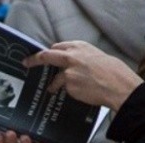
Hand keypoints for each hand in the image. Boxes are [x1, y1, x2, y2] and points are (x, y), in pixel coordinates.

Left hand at [23, 41, 143, 112]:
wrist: (118, 85)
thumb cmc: (113, 72)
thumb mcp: (97, 56)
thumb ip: (80, 57)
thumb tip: (69, 62)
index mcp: (80, 46)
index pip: (57, 47)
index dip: (50, 52)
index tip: (43, 55)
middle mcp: (71, 56)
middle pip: (46, 55)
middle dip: (34, 59)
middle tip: (26, 62)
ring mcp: (68, 70)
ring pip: (56, 78)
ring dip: (53, 84)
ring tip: (51, 89)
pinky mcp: (68, 84)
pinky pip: (63, 88)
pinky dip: (67, 91)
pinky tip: (77, 93)